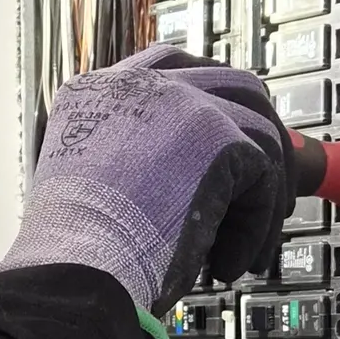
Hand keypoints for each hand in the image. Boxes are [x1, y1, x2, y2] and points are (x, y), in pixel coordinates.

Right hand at [0, 45, 292, 322]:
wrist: (74, 271)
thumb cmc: (76, 252)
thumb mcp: (95, 184)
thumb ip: (136, 159)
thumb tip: (203, 174)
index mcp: (101, 91)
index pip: (172, 67)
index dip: (209, 103)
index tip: (228, 139)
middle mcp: (139, 84)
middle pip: (230, 85)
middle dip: (256, 137)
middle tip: (265, 187)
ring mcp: (180, 102)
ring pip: (260, 131)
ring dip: (263, 194)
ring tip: (244, 245)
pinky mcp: (216, 136)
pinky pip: (264, 177)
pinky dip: (254, 227)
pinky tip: (224, 264)